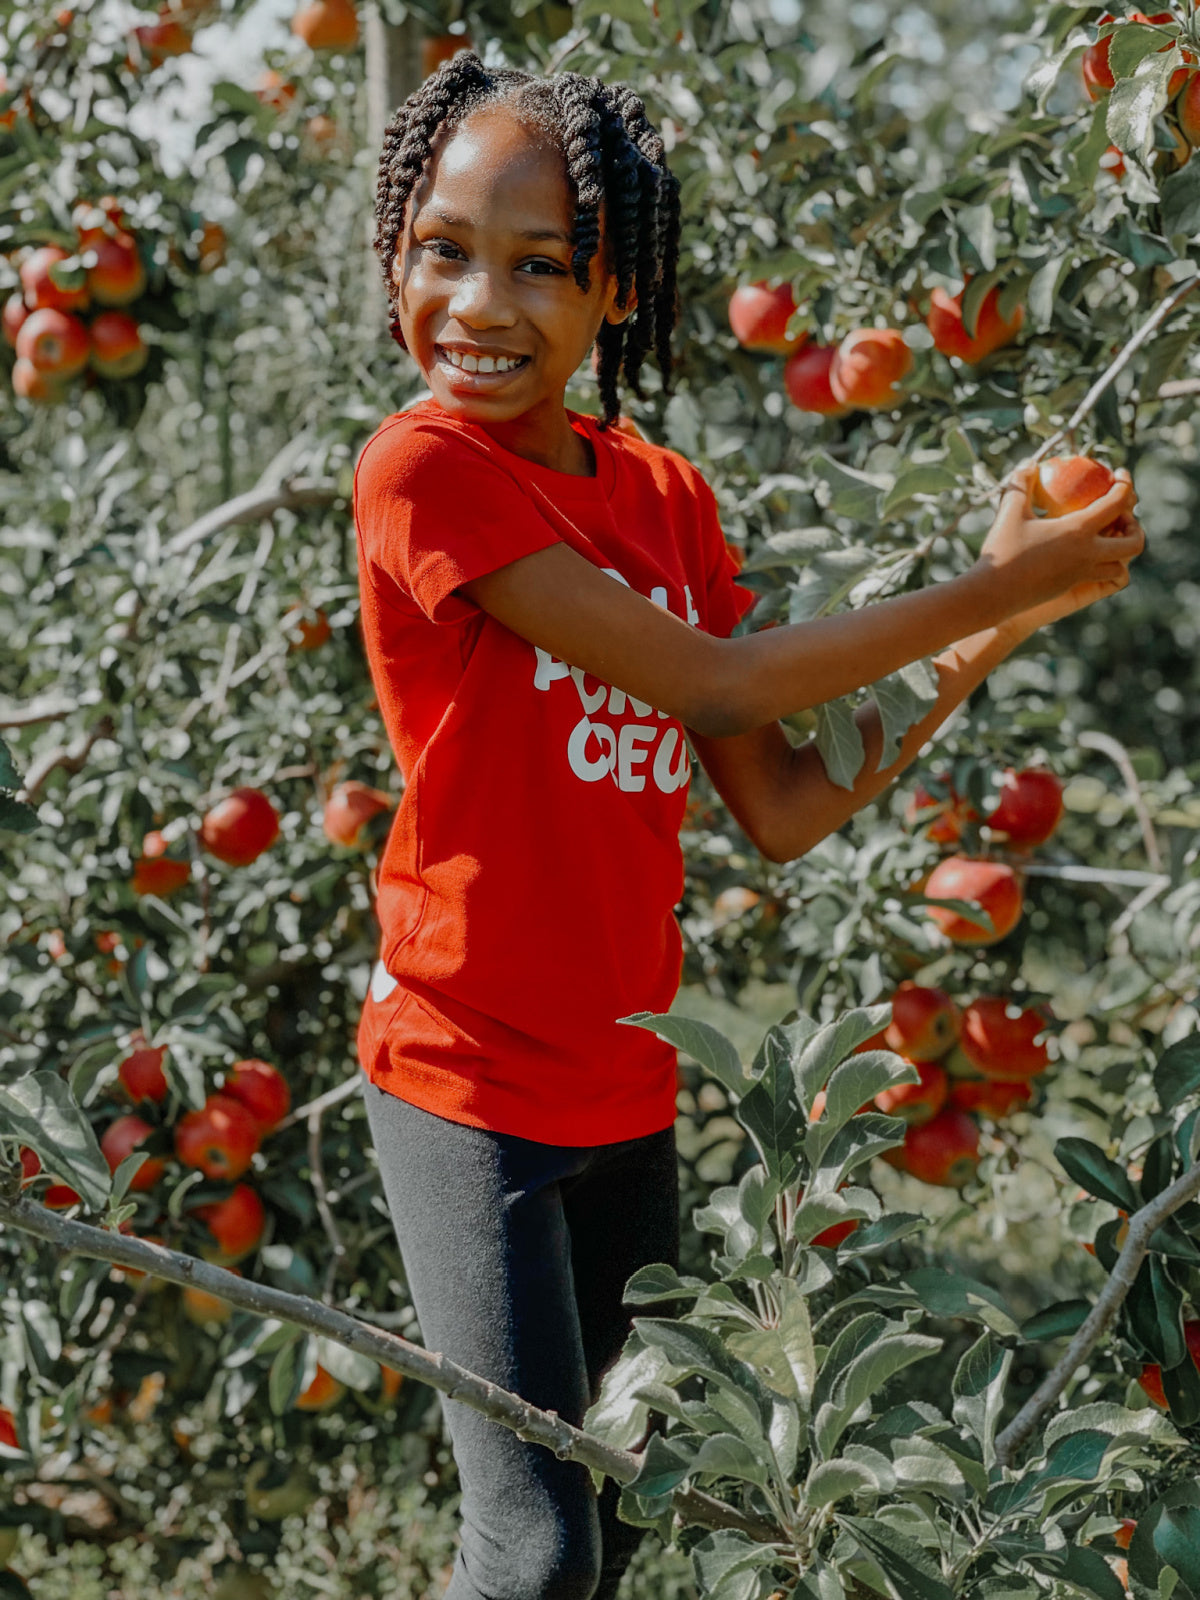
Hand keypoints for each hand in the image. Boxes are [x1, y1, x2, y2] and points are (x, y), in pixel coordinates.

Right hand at [973, 461, 1140, 624]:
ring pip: (1120, 566)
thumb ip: (1022, 483)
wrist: (993, 594)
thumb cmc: (1002, 550)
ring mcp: (1082, 574)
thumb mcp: (1010, 511)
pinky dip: (1102, 564)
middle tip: (1121, 516)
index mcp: (1078, 531)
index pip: (1118, 503)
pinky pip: (1100, 577)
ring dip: (1120, 551)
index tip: (1120, 475)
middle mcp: (1088, 554)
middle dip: (1135, 527)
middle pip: (1134, 543)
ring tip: (1105, 538)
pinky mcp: (1071, 587)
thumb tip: (1030, 463)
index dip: (1125, 485)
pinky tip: (1083, 553)